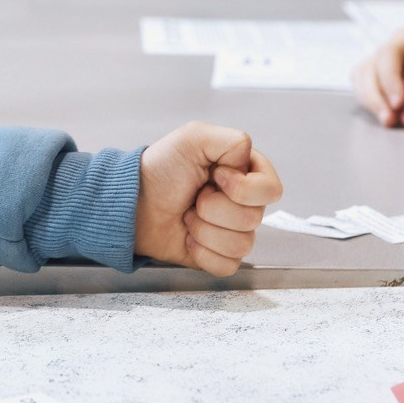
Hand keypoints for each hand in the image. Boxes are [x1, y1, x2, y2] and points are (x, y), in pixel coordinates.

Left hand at [134, 123, 282, 275]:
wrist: (132, 204)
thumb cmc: (160, 170)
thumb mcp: (194, 137)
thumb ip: (233, 141)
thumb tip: (247, 164)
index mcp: (245, 172)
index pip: (271, 190)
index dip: (243, 188)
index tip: (214, 176)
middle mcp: (243, 202)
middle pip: (254, 218)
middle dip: (214, 208)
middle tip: (194, 197)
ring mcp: (232, 230)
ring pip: (242, 244)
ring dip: (205, 230)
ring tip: (187, 216)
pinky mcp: (219, 255)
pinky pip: (229, 265)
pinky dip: (203, 253)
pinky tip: (188, 238)